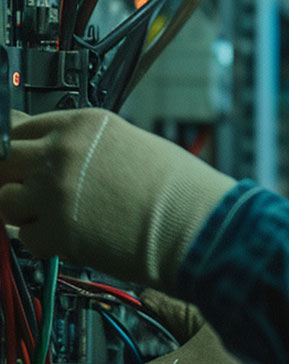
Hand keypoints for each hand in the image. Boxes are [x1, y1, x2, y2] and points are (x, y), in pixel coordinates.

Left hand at [0, 108, 235, 288]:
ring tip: (61, 214)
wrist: (193, 222)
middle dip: (14, 176)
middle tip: (34, 189)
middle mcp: (63, 153)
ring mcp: (54, 192)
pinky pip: (25, 236)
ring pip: (6, 200)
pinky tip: (75, 233)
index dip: (18, 146)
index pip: (19, 127)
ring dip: (25, 210)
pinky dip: (44, 239)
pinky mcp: (54, 232)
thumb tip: (45, 149)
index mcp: (83, 124)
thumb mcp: (126, 143)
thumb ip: (82, 143)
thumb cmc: (175, 186)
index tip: (20, 157)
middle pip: (5, 160)